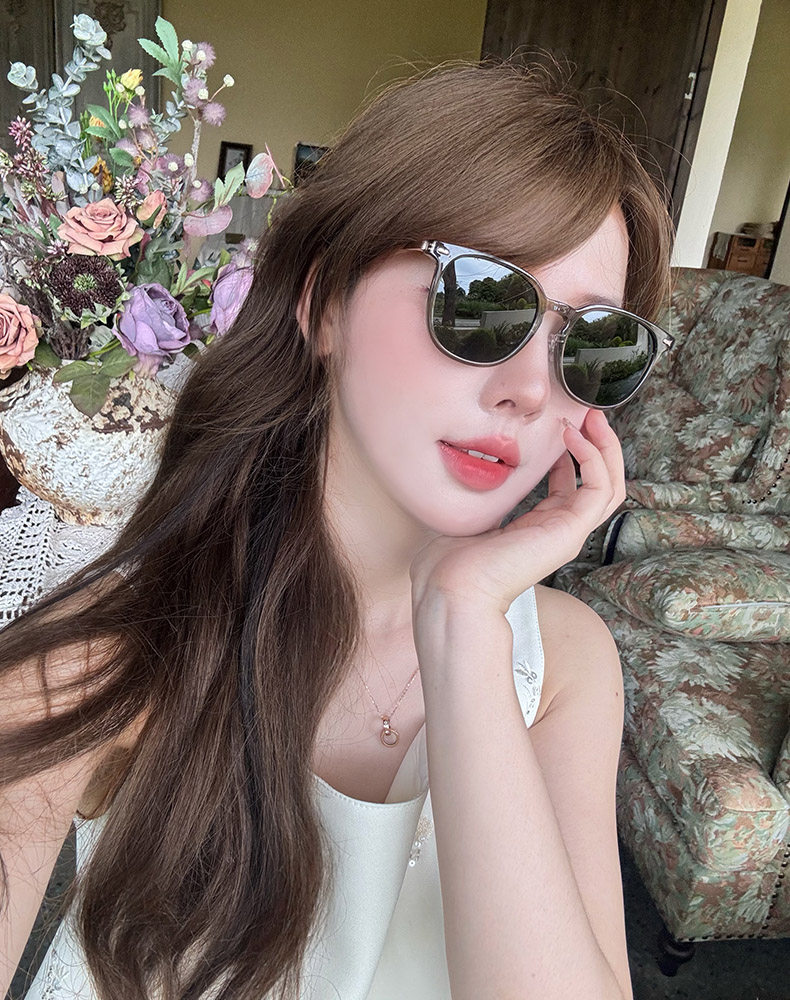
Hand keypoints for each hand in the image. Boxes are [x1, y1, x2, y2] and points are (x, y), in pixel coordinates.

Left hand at [410, 408, 625, 617]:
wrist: (451, 588)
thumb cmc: (449, 562)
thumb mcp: (469, 516)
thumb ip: (482, 496)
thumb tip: (473, 471)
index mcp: (537, 528)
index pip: (569, 488)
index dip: (570, 454)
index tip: (559, 426)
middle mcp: (558, 530)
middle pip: (599, 484)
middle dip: (598, 445)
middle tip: (589, 413)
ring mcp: (568, 532)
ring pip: (610, 484)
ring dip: (605, 446)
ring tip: (590, 416)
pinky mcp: (569, 532)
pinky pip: (599, 488)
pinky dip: (593, 457)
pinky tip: (571, 436)